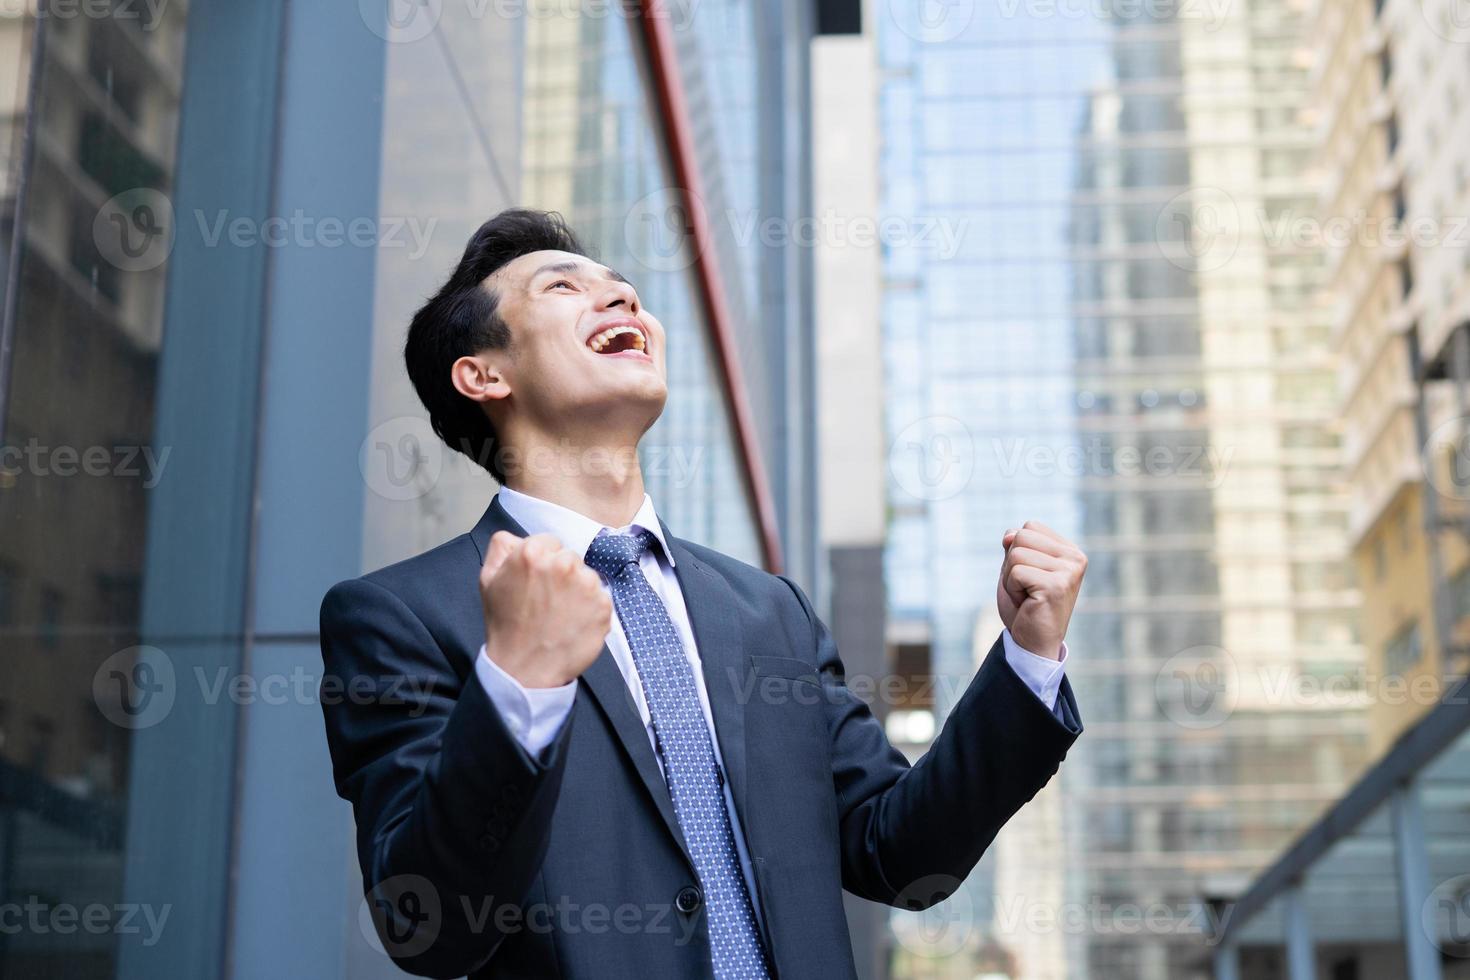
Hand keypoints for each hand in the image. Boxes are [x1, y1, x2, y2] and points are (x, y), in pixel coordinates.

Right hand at [480, 531, 612, 687]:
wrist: (524, 669)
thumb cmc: (506, 627)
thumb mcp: (487, 580)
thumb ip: (501, 547)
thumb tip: (516, 536)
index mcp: (533, 553)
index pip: (550, 542)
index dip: (543, 562)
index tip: (537, 582)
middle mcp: (563, 564)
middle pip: (570, 558)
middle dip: (561, 575)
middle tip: (547, 602)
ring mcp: (587, 585)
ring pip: (587, 577)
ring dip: (578, 592)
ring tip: (560, 615)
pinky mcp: (604, 605)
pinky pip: (601, 598)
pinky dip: (591, 610)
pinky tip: (573, 624)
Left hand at [996, 521, 1085, 660]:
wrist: (1033, 641)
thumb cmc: (1025, 605)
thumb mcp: (1017, 567)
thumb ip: (1016, 545)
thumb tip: (1009, 534)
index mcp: (1069, 550)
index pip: (1030, 527)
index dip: (1018, 550)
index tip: (1029, 575)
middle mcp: (1075, 558)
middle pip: (1022, 536)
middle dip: (1012, 563)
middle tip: (1025, 587)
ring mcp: (1069, 571)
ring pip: (1015, 553)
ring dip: (1010, 578)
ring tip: (1026, 595)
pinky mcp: (1056, 586)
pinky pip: (1015, 572)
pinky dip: (1012, 589)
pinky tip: (1026, 602)